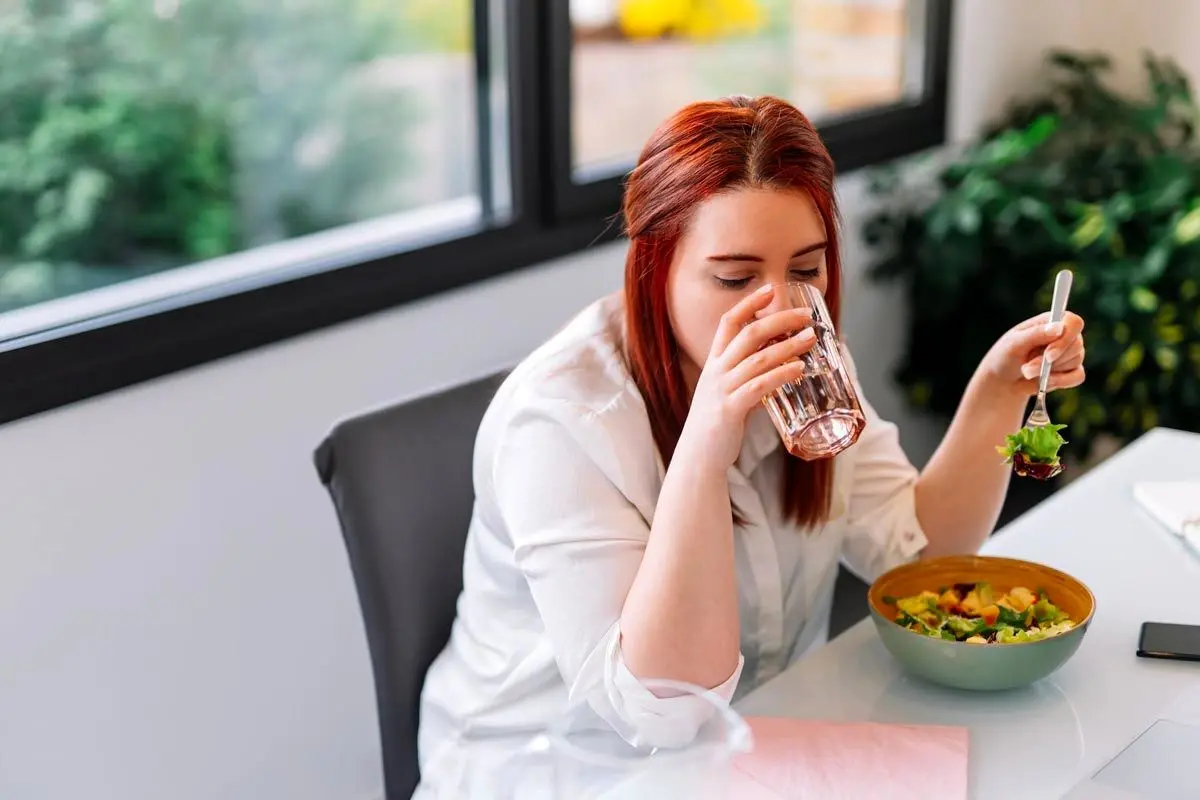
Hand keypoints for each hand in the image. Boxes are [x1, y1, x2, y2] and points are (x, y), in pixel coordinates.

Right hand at [679, 284, 816, 468]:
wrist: (698, 457)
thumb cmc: (717, 425)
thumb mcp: (730, 394)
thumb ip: (752, 381)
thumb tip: (780, 374)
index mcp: (714, 363)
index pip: (729, 323)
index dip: (749, 303)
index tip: (770, 289)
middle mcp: (716, 371)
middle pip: (748, 333)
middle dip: (779, 320)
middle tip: (805, 316)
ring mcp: (721, 389)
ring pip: (758, 358)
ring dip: (788, 346)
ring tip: (810, 339)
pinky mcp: (729, 410)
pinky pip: (759, 386)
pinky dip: (780, 374)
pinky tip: (798, 369)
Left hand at [977, 311, 1085, 396]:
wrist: (1004, 381)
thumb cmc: (1006, 356)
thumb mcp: (1014, 343)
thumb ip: (1036, 334)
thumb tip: (1059, 327)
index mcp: (1051, 321)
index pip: (1073, 323)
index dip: (1066, 338)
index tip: (1049, 355)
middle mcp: (1065, 335)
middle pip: (1076, 344)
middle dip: (1050, 361)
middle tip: (1027, 369)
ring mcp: (1070, 353)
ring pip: (1075, 361)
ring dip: (1049, 372)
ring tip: (1027, 372)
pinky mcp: (1072, 371)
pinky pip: (1078, 376)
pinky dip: (1060, 381)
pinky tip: (1044, 382)